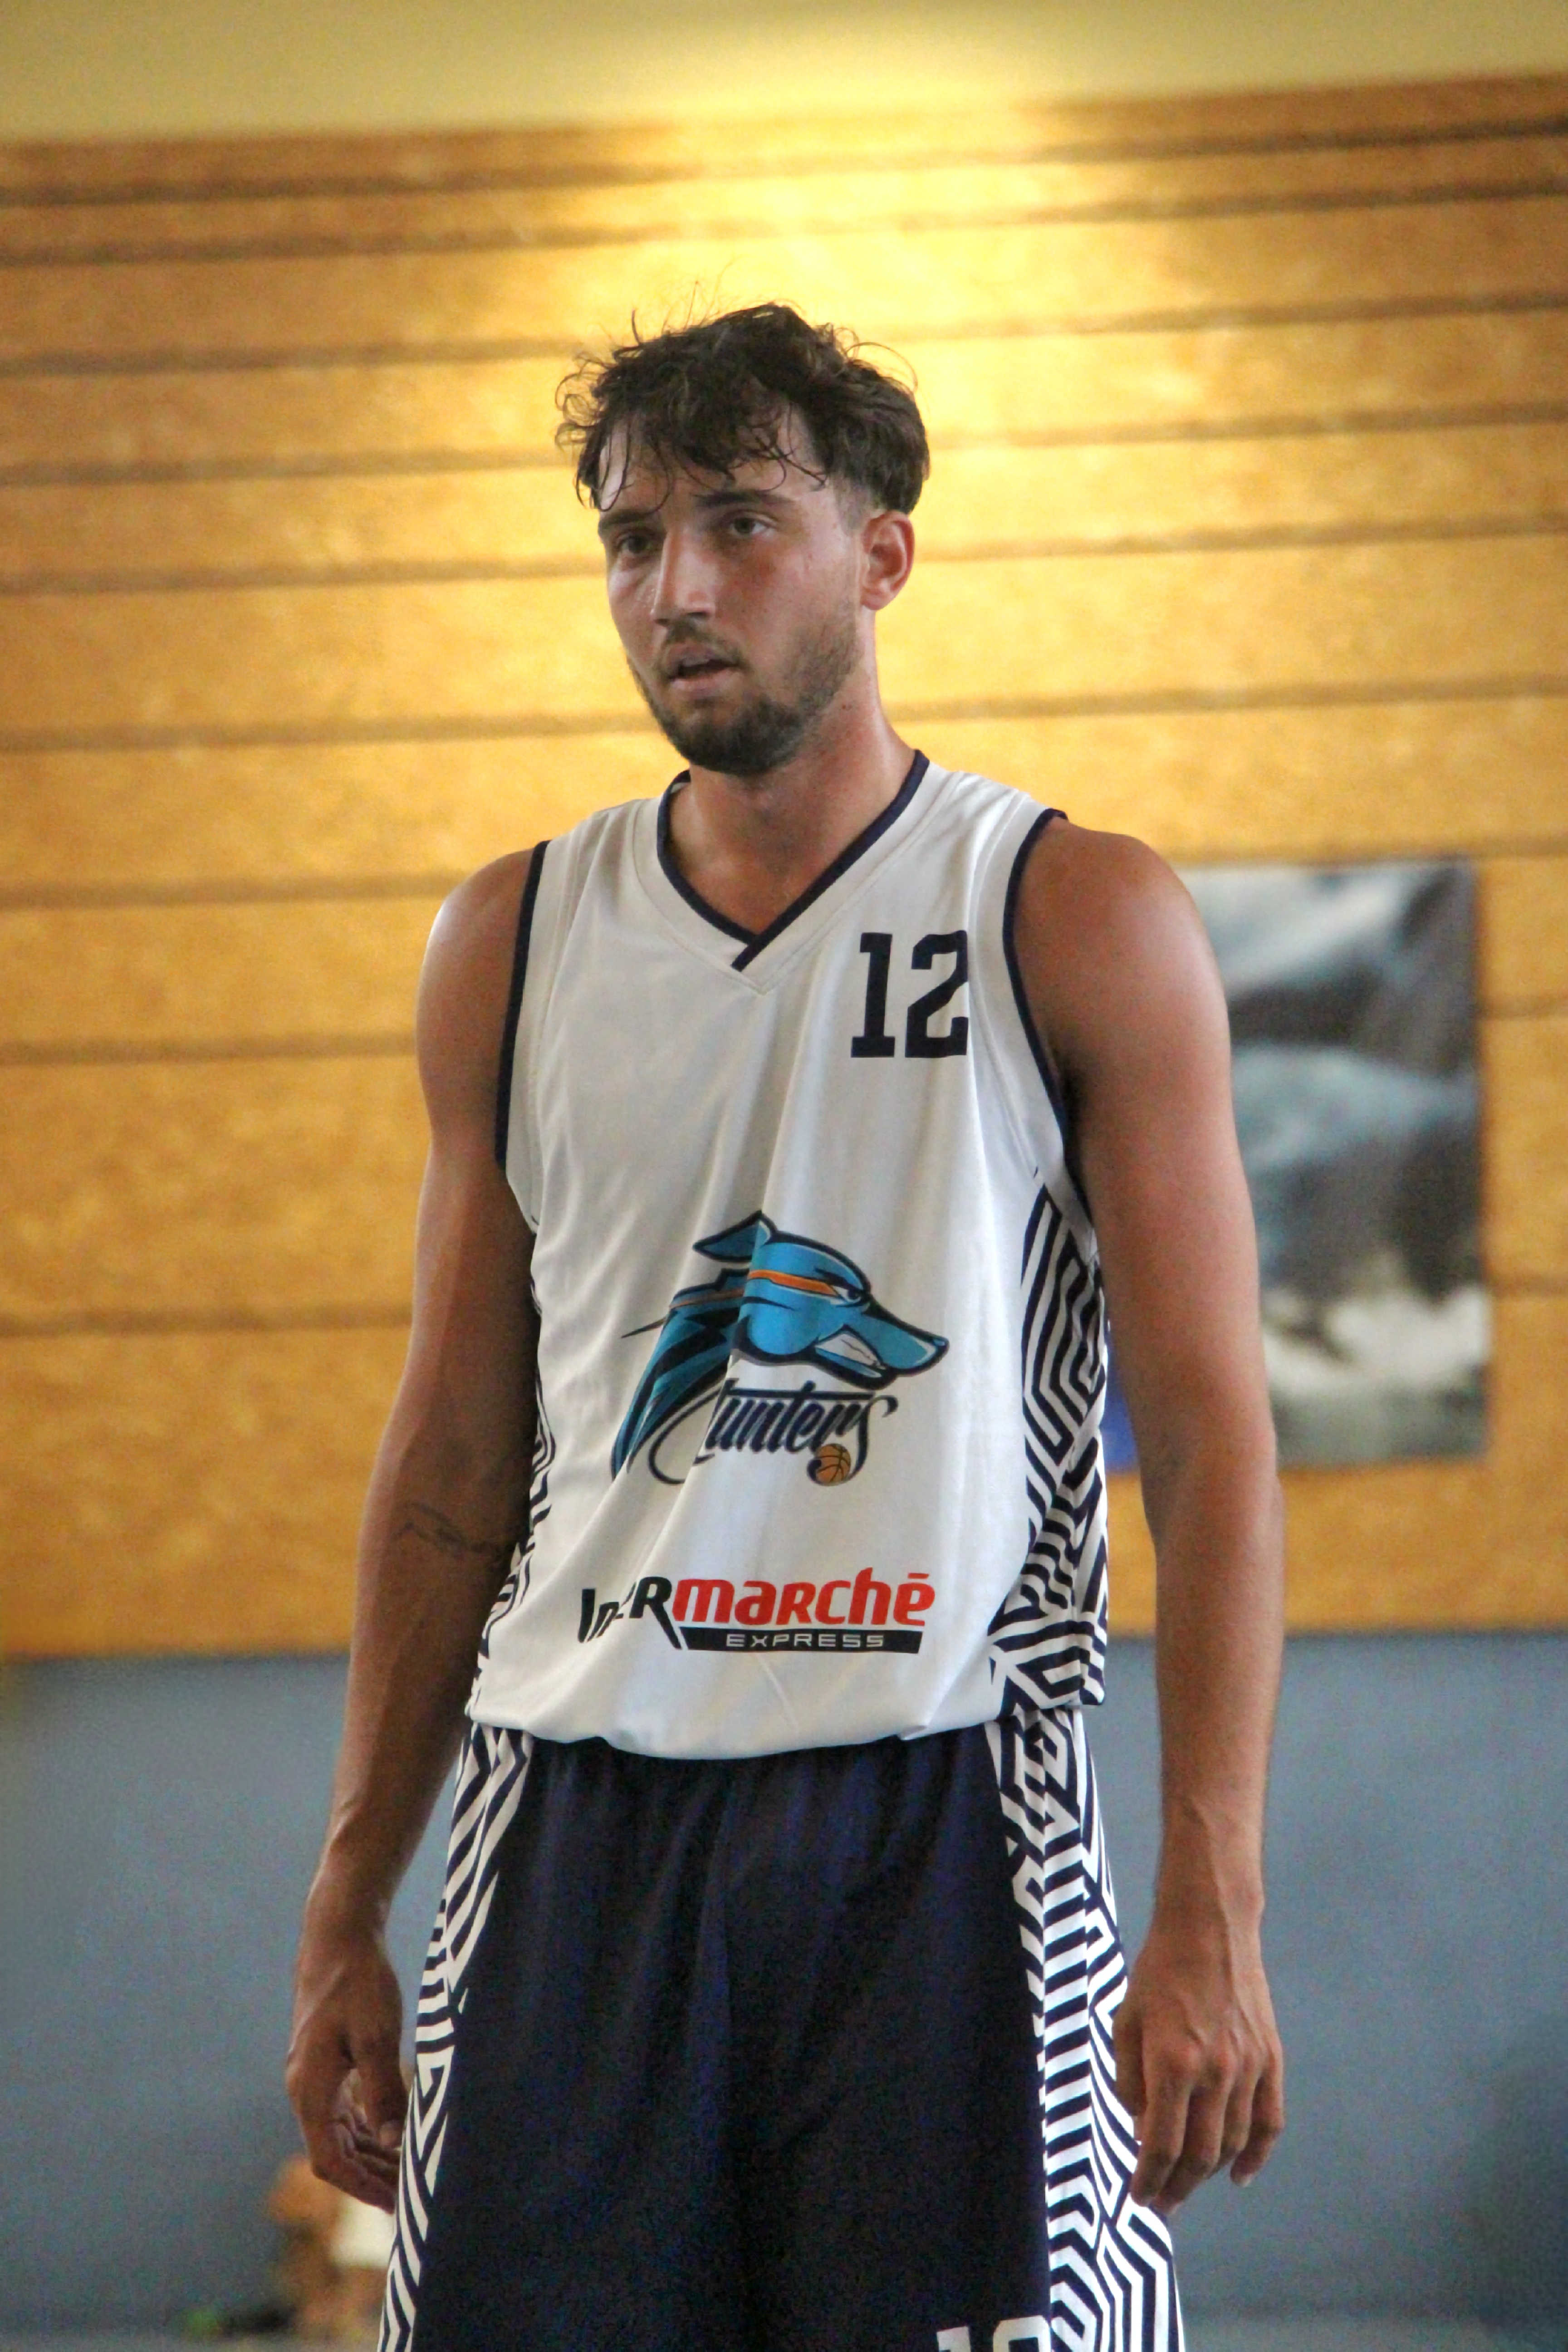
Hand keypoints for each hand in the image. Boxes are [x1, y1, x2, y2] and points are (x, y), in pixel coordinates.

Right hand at [286, 1905, 407, 2211]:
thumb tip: (393, 2142)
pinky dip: (366, 2130)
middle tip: (408, 2199)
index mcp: (310, 2088)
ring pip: (339, 2133)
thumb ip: (383, 2090)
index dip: (360, 2186)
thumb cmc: (358, 1981)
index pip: (329, 2158)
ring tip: (405, 2175)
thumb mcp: (375, 2035)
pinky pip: (343, 2112)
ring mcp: (313, 2077)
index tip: (393, 2204)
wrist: (338, 1937)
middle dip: (369, 2178)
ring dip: (369, 2156)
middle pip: (334, 2151)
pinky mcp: (325, 2063)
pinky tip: (390, 2139)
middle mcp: (305, 2088)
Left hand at [1113, 1895, 1283, 2214]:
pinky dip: (1257, 2155)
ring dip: (1209, 2174)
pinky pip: (1269, 2122)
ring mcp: (1249, 2068)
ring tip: (1187, 2186)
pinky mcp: (1271, 2059)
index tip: (1140, 2197)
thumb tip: (1141, 2130)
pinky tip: (1240, 2176)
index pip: (1161, 2145)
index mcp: (1173, 2063)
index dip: (1149, 2180)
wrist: (1209, 1927)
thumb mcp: (1126, 2021)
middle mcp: (1215, 2072)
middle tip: (1161, 2204)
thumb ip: (1131, 2081)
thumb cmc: (1160, 1971)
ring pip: (1233, 2144)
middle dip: (1176, 2188)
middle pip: (1199, 2154)